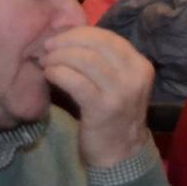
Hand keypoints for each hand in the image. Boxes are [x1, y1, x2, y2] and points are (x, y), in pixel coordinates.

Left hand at [41, 26, 153, 168]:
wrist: (120, 153)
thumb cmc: (114, 115)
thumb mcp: (119, 83)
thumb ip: (105, 62)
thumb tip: (71, 38)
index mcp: (140, 65)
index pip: (110, 37)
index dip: (82, 32)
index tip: (60, 36)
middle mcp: (135, 75)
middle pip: (98, 44)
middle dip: (68, 41)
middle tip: (48, 46)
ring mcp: (121, 91)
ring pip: (86, 60)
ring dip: (60, 56)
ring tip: (46, 61)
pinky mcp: (103, 108)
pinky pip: (76, 82)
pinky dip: (59, 73)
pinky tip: (49, 75)